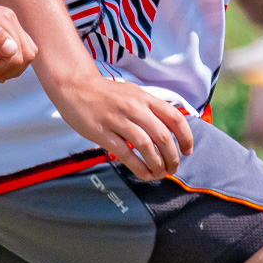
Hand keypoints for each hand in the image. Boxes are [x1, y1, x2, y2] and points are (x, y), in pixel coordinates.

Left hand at [0, 0, 37, 82]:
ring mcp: (6, 23)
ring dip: (9, 66)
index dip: (4, 66)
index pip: (19, 54)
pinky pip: (14, 47)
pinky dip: (6, 60)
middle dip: (10, 69)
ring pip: (23, 52)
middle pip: (27, 54)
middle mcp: (9, 20)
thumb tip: (13, 50)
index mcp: (4, 21)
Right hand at [53, 72, 194, 179]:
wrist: (74, 87)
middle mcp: (134, 108)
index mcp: (145, 98)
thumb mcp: (133, 94)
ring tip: (161, 174)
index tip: (188, 151)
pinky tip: (146, 175)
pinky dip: (140, 168)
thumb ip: (151, 109)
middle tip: (174, 168)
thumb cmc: (107, 95)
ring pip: (146, 147)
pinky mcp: (102, 133)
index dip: (186, 137)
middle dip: (173, 157)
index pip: (174, 118)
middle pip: (163, 136)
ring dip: (158, 165)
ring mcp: (118, 120)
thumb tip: (171, 130)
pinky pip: (126, 154)